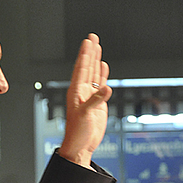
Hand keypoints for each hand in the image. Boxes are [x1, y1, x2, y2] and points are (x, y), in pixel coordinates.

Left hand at [58, 34, 111, 167]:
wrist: (81, 146)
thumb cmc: (77, 132)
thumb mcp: (85, 115)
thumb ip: (95, 101)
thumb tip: (106, 88)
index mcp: (76, 91)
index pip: (81, 68)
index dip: (86, 54)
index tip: (89, 41)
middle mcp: (82, 91)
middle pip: (87, 67)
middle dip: (90, 52)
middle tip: (92, 37)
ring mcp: (90, 96)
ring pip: (94, 74)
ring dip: (96, 60)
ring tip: (97, 47)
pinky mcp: (97, 103)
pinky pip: (100, 85)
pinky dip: (102, 74)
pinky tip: (103, 66)